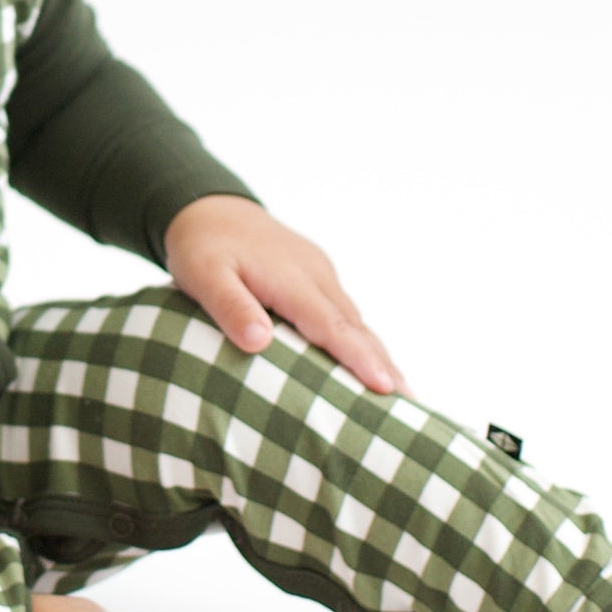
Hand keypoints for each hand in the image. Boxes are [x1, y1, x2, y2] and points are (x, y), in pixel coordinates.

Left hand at [163, 194, 407, 393]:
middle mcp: (315, 276)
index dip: (359, 359)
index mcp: (291, 279)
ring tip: (401, 394)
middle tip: (410, 404)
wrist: (208, 206)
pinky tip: (369, 360)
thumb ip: (231, 306)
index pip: (332, 326)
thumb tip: (261, 343)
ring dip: (378, 354)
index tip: (386, 388)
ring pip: (354, 319)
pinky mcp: (316, 276)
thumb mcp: (203, 275)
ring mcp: (319, 274)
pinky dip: (360, 338)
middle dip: (383, 364)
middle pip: (355, 326)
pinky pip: (344, 311)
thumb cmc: (201, 246)